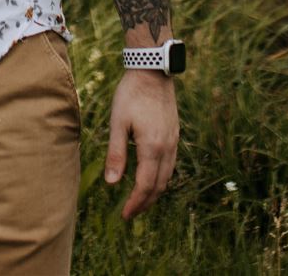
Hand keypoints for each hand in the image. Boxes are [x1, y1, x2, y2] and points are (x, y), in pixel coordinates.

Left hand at [106, 68, 178, 219]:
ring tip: (139, 199)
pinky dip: (161, 177)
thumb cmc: (131, 95)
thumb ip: (116, 154)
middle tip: (130, 212)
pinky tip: (150, 176)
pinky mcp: (175, 135)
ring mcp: (174, 141)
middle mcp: (167, 148)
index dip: (135, 203)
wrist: (152, 71)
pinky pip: (170, 164)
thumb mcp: (117, 123)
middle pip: (159, 186)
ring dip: (154, 192)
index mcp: (152, 148)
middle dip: (145, 202)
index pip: (145, 185)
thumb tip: (112, 183)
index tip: (125, 215)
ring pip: (167, 176)